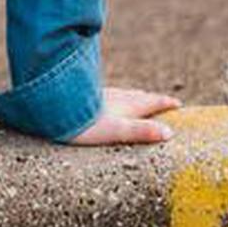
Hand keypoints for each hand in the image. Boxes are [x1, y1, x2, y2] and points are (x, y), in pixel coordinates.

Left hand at [67, 86, 182, 145]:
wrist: (50, 109)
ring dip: (129, 95)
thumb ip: (141, 131)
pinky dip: (110, 96)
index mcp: (124, 105)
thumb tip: (169, 132)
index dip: (164, 103)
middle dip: (148, 98)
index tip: (177, 103)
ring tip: (133, 97)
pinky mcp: (80, 96)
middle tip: (158, 99)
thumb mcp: (116, 130)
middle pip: (134, 96)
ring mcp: (96, 95)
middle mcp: (112, 97)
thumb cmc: (84, 122)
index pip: (149, 102)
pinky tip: (101, 98)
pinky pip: (101, 94)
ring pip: (118, 93)